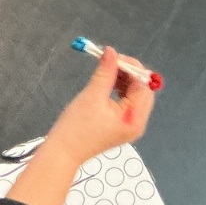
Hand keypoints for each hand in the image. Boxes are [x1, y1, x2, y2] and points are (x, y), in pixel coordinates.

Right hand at [7, 48, 154, 204]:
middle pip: (142, 90)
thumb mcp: (92, 96)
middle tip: (112, 61)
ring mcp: (130, 125)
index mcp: (135, 118)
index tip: (116, 56)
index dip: (131, 68)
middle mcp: (137, 123)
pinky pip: (127, 101)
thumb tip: (111, 51)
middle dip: (129, 73)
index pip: (143, 86)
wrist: (62, 153)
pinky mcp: (121, 125)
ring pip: (134, 94)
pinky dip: (120, 89)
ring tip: (107, 70)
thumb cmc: (76, 127)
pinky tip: (108, 81)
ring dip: (124, 80)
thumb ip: (105, 72)